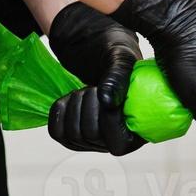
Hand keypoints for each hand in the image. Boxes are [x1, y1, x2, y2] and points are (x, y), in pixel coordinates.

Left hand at [45, 3, 145, 155]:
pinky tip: (71, 99)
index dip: (109, 118)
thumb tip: (108, 101)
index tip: (110, 95)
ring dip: (75, 105)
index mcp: (138, 130)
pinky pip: (57, 131)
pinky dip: (60, 110)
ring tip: (87, 92)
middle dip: (89, 104)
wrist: (97, 51)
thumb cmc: (116, 55)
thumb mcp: (122, 58)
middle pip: (90, 135)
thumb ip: (118, 78)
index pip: (117, 144)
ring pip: (71, 134)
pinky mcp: (71, 134)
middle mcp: (114, 141)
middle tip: (96, 88)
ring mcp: (91, 141)